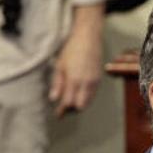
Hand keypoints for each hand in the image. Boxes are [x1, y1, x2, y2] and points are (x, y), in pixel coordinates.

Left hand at [49, 3, 105, 117]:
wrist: (88, 38)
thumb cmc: (72, 49)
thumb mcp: (60, 65)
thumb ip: (57, 83)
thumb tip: (54, 98)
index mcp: (74, 80)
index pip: (68, 102)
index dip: (62, 110)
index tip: (57, 114)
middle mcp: (86, 83)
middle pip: (80, 105)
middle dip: (72, 108)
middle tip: (64, 107)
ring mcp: (94, 82)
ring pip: (88, 101)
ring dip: (79, 103)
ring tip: (70, 100)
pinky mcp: (99, 79)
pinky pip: (92, 94)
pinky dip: (85, 97)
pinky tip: (78, 92)